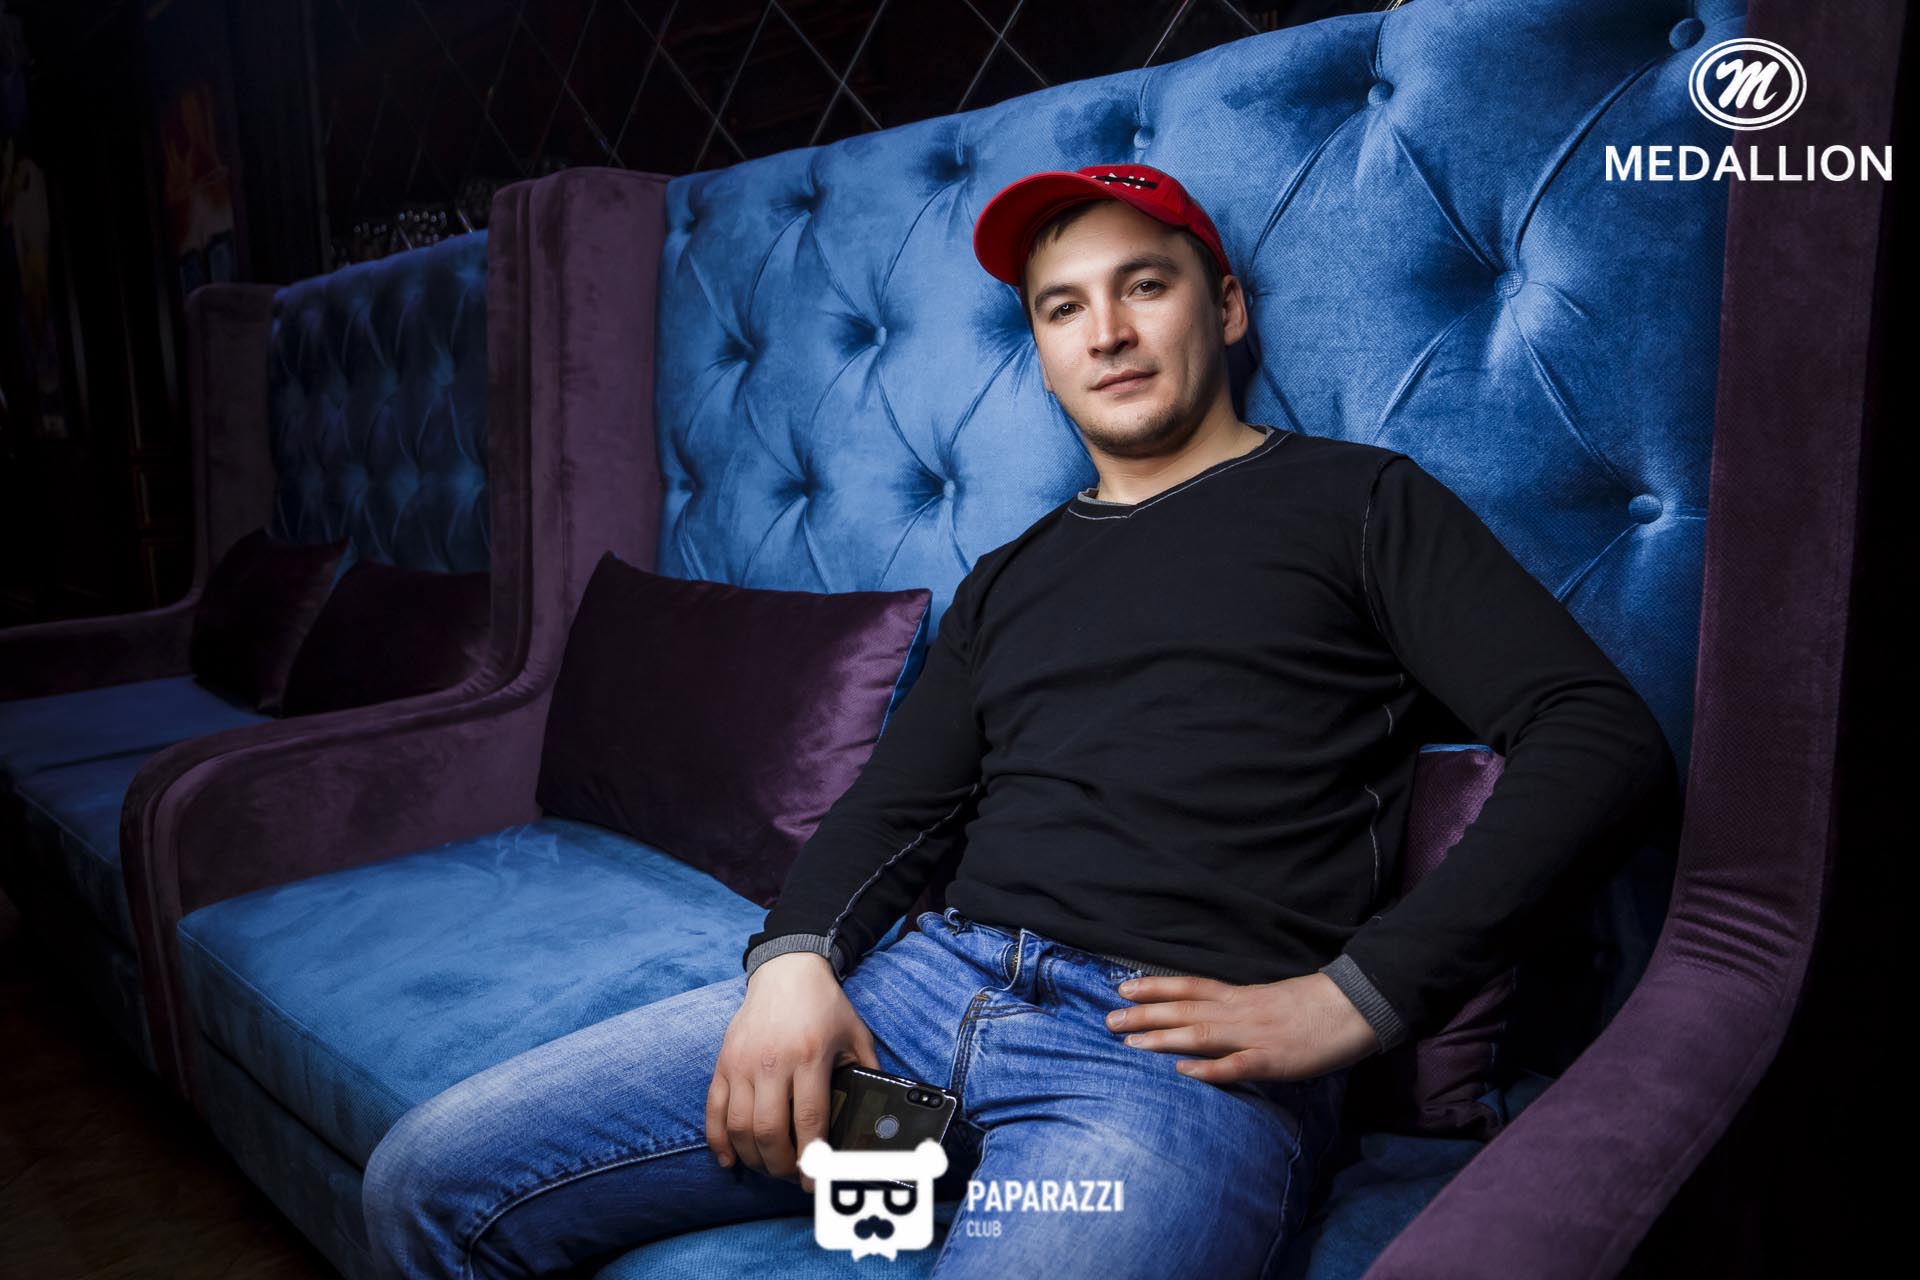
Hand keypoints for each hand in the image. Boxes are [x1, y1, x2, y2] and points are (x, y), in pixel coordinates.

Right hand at [708, 952, 878, 1193]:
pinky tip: (730, 1160)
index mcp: (809, 1056)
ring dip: (753, 1158)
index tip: (815, 1181)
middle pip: (769, 1131)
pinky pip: (713, 1111)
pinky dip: (718, 1141)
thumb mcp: (855, 1035)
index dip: (812, 1158)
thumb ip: (866, 1073)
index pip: (809, 1119)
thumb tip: (876, 1114)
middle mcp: (771, 1062)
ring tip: (771, 1166)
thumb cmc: (824, 1005)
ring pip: (739, 1127)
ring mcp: (741, 1064)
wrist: (786, 970)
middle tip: (794, 1175)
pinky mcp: (723, 1063)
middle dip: (782, 1165)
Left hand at [1103, 971, 1380, 1083]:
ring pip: (1201, 1034)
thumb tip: (1207, 1014)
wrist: (1355, 1007)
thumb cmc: (1312, 1006)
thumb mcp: (1269, 999)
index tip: (1122, 986)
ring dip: (1163, 1038)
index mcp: (1240, 995)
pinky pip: (1236, 1065)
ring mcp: (1255, 1035)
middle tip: (1109, 1019)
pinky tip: (1183, 1072)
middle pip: (1184, 1010)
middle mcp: (1240, 1011)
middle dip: (1145, 1014)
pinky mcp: (1273, 1060)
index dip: (1154, 986)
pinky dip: (1209, 1069)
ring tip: (1130, 1042)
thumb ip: (1239, 1006)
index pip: (1189, 986)